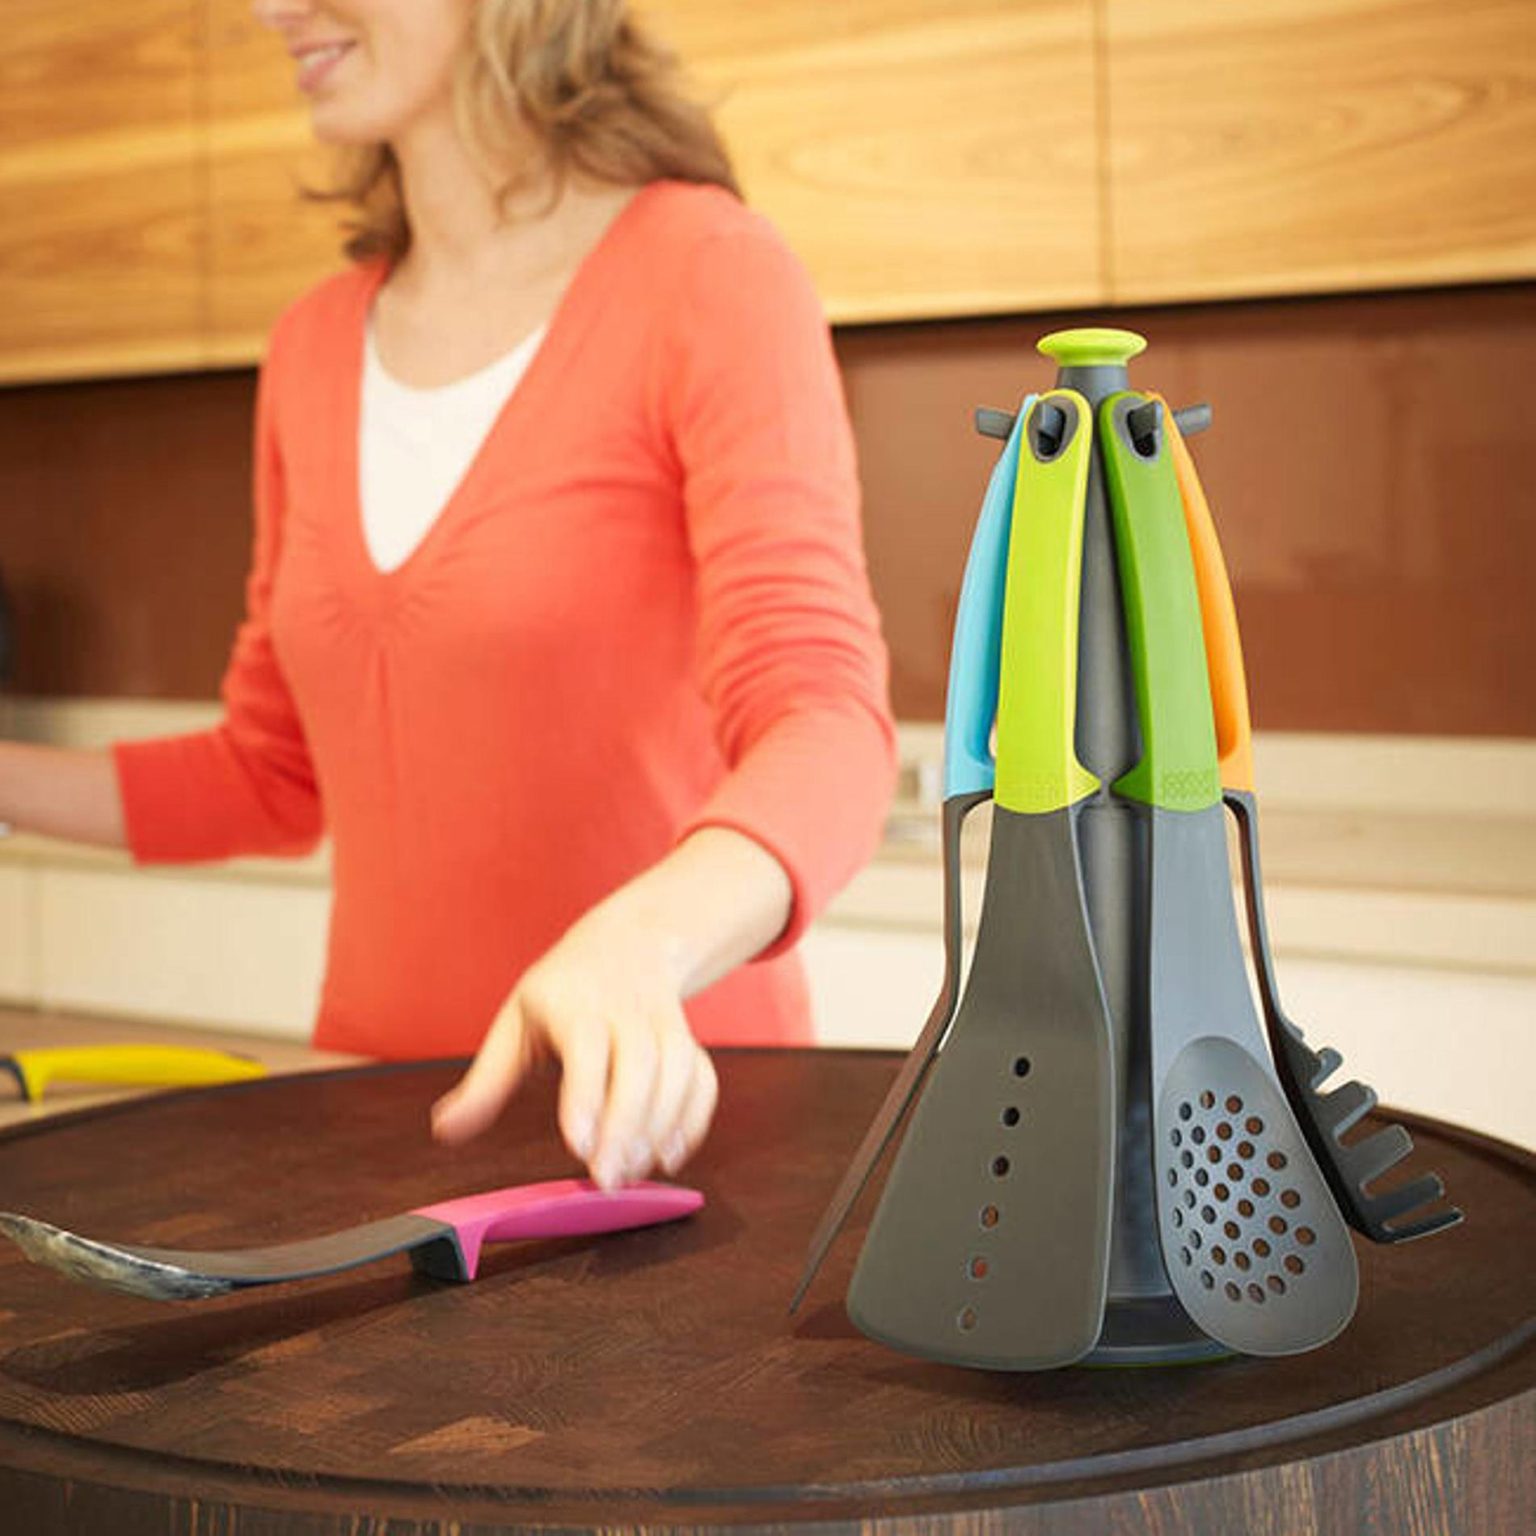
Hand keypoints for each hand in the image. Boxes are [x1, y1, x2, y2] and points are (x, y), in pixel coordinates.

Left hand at [429, 901, 718, 1188]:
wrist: (627, 943)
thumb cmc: (562, 993)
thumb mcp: (516, 1023)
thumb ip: (486, 1082)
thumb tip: (445, 1131)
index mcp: (573, 1003)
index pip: (585, 1044)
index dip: (586, 1094)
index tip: (578, 1145)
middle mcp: (625, 1009)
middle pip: (639, 1063)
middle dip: (627, 1125)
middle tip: (606, 1179)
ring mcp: (663, 1022)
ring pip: (678, 1070)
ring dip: (661, 1127)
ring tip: (634, 1172)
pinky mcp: (689, 1040)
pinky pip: (703, 1079)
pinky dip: (693, 1120)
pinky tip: (670, 1156)